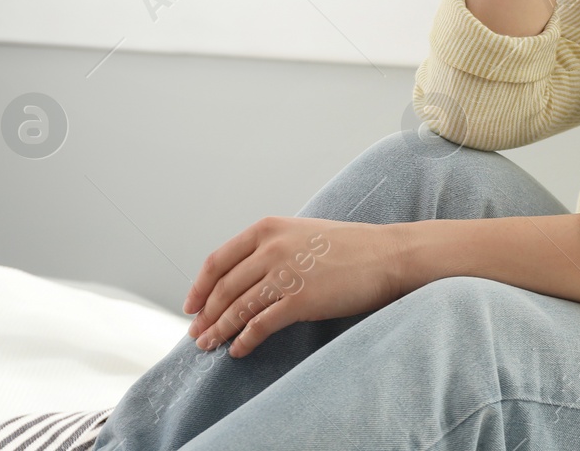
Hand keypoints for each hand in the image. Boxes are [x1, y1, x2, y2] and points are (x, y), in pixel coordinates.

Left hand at [182, 216, 406, 358]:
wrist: (387, 255)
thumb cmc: (350, 246)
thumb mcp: (303, 233)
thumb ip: (272, 247)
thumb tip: (244, 275)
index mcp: (269, 229)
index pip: (218, 260)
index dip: (199, 287)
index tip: (192, 305)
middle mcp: (272, 248)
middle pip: (224, 287)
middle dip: (205, 314)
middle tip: (196, 333)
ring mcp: (285, 274)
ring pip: (237, 307)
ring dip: (219, 330)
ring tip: (209, 345)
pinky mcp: (300, 300)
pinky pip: (260, 325)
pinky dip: (244, 340)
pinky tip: (238, 350)